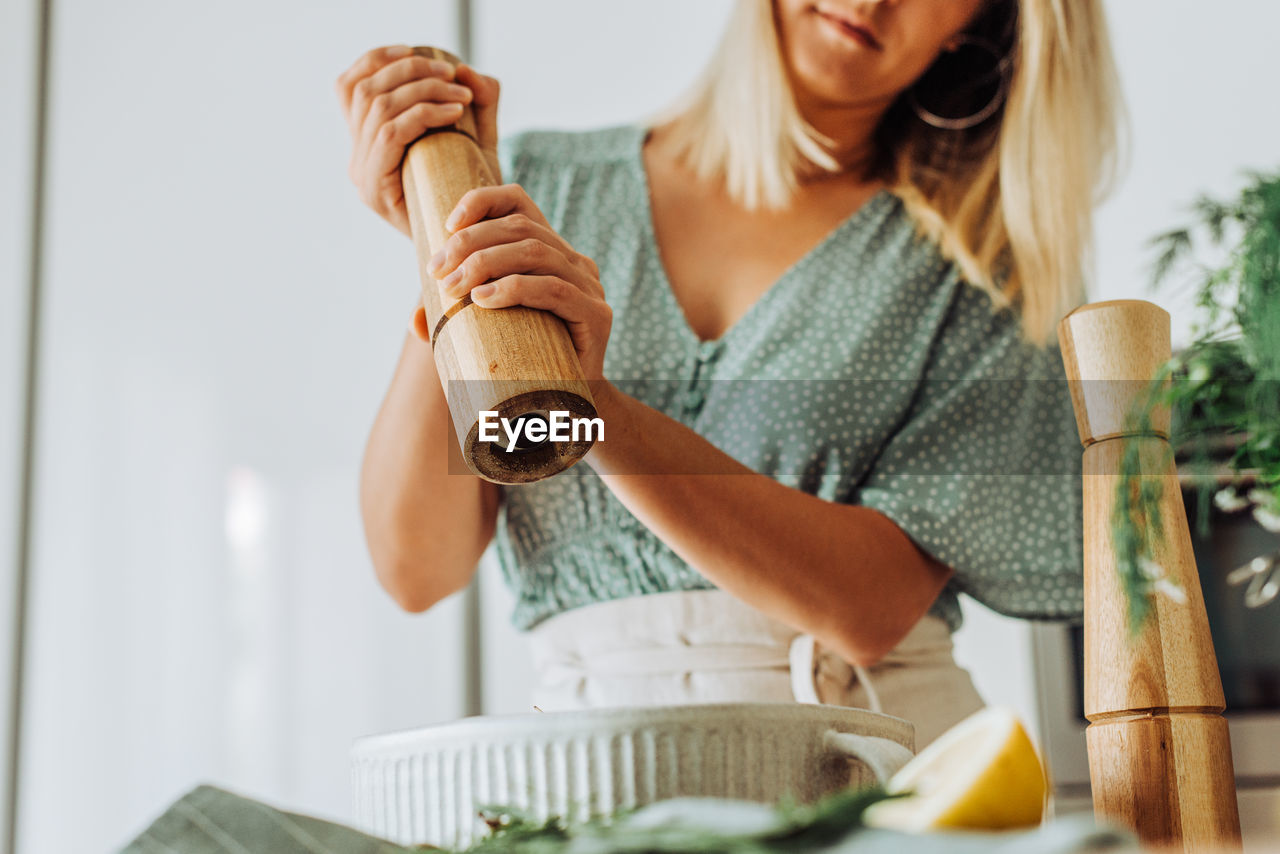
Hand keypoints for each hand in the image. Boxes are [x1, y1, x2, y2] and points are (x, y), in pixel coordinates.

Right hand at [335, 44, 500, 237]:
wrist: (471, 252)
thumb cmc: (473, 197)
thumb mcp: (478, 141)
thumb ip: (479, 102)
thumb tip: (467, 70)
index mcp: (364, 143)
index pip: (349, 86)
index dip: (376, 60)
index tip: (415, 51)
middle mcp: (355, 159)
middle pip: (367, 91)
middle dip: (411, 71)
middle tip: (453, 75)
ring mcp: (362, 176)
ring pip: (379, 109)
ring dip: (423, 90)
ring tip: (461, 94)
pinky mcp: (375, 191)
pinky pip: (390, 135)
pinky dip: (423, 114)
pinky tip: (455, 113)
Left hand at [415, 184, 612, 381]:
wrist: (569, 406)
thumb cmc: (526, 362)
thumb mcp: (487, 329)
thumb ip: (454, 319)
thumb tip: (415, 321)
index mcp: (551, 252)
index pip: (519, 202)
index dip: (483, 201)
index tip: (446, 224)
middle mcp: (574, 261)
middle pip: (521, 227)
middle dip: (470, 243)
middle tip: (437, 271)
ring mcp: (590, 286)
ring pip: (535, 252)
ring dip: (486, 264)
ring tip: (453, 288)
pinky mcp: (595, 315)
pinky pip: (554, 289)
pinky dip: (514, 289)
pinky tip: (483, 300)